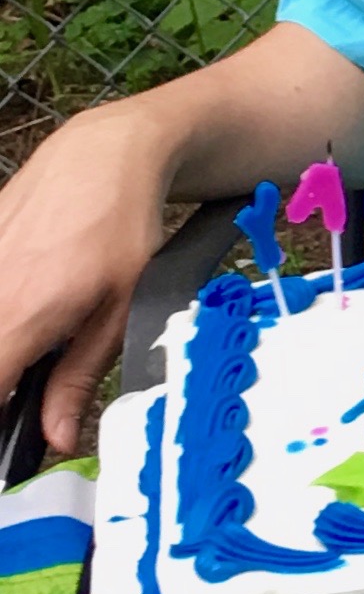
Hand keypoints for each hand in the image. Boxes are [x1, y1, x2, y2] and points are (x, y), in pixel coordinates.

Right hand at [0, 105, 170, 452]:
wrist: (102, 155)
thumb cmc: (122, 227)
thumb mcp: (122, 306)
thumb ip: (79, 376)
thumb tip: (57, 438)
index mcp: (16, 322)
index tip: (12, 435)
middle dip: (3, 383)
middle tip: (26, 388)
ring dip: (6, 347)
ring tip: (32, 345)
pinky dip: (3, 311)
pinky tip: (28, 306)